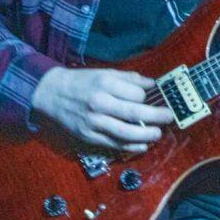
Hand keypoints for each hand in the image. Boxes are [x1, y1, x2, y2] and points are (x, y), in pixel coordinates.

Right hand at [31, 68, 173, 152]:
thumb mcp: (104, 73)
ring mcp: (93, 122)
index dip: (146, 97)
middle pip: (134, 113)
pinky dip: (130, 146)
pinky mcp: (88, 136)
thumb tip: (152, 84)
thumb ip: (129, 78)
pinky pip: (113, 144)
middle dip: (156, 117)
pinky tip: (142, 146)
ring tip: (157, 134)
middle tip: (168, 117)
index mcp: (105, 84)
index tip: (148, 98)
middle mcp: (99, 104)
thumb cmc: (82, 82)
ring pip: (125, 133)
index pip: (136, 94)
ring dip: (146, 136)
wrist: (51, 94)